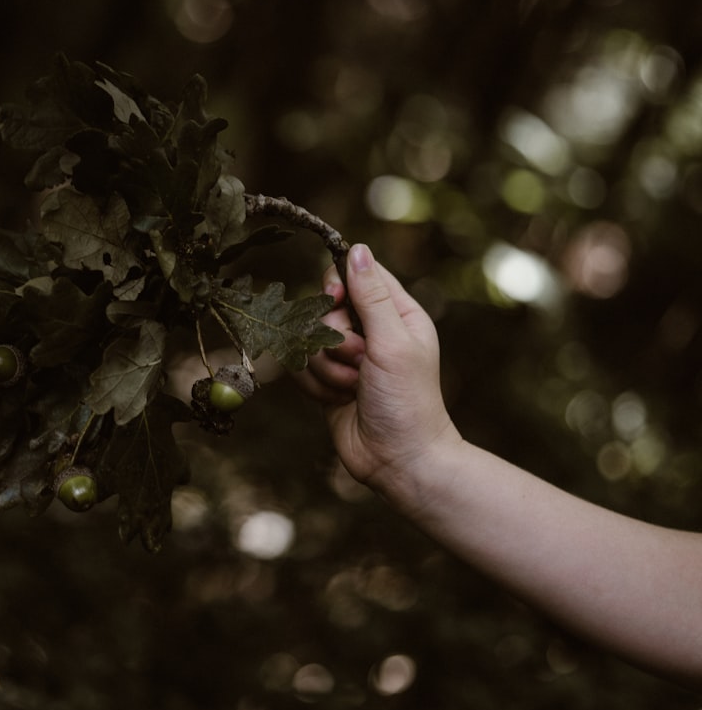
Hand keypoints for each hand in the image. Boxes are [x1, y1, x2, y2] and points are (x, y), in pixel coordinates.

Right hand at [297, 244, 458, 490]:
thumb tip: (357, 249)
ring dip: (327, 368)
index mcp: (398, 314)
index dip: (340, 284)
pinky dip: (316, 386)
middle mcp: (372, 332)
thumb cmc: (408, 401)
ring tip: (353, 389)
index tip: (335, 298)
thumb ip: (372, 296)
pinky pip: (302, 369)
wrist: (399, 460)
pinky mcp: (328, 382)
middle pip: (326, 307)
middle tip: (359, 359)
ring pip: (309, 341)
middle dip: (334, 337)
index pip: (359, 275)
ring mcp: (348, 358)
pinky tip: (338, 401)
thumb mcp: (393, 341)